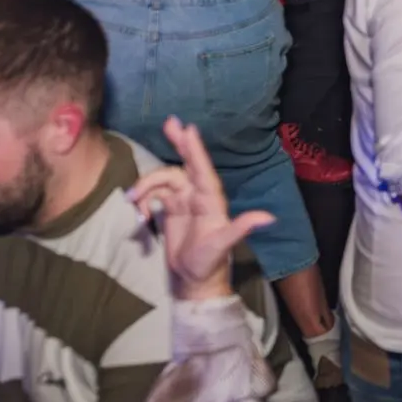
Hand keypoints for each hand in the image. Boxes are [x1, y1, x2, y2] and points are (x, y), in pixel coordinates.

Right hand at [127, 117, 274, 301]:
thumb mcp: (223, 245)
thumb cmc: (211, 261)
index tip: (189, 129)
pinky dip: (145, 200)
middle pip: (186, 164)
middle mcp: (198, 195)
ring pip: (164, 180)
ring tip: (132, 199)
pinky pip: (155, 195)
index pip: (202, 170)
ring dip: (146, 185)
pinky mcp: (170, 210)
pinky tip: (140, 214)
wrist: (193, 279)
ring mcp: (183, 201)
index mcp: (211, 199)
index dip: (195, 150)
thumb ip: (241, 229)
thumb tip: (269, 218)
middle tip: (168, 122)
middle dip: (179, 143)